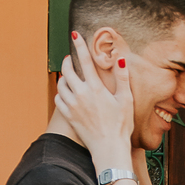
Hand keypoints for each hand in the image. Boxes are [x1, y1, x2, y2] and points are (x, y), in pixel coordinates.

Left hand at [55, 33, 133, 159]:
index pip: (85, 61)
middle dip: (67, 61)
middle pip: (67, 71)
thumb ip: (122, 78)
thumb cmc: (121, 126)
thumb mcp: (126, 100)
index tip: (74, 35)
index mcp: (96, 88)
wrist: (109, 148)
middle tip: (69, 58)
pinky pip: (58, 100)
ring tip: (68, 75)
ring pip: (61, 85)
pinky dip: (60, 93)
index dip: (79, 45)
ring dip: (63, 77)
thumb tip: (121, 59)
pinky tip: (65, 93)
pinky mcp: (69, 117)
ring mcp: (73, 106)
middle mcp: (81, 95)